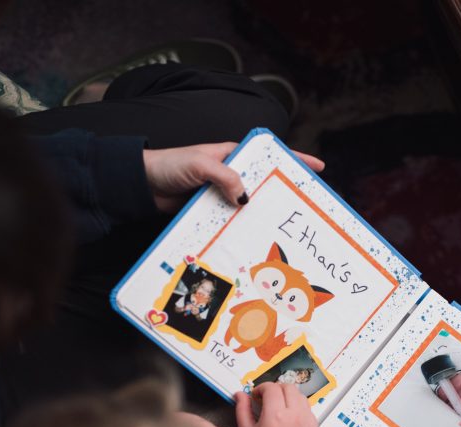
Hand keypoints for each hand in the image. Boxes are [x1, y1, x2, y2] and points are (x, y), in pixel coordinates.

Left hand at [143, 143, 324, 211]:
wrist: (142, 185)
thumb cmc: (170, 166)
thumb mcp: (200, 164)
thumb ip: (225, 176)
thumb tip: (246, 196)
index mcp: (232, 155)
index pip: (268, 155)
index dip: (294, 159)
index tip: (317, 166)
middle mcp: (231, 174)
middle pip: (265, 182)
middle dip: (284, 192)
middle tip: (305, 205)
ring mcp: (223, 194)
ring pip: (250, 204)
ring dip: (263, 214)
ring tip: (284, 227)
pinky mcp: (213, 211)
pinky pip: (233, 219)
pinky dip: (242, 227)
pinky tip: (254, 237)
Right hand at [234, 382, 316, 426]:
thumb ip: (242, 410)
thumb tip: (240, 396)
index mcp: (276, 416)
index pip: (271, 388)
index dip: (261, 388)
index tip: (256, 394)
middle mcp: (294, 416)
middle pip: (288, 388)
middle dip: (276, 389)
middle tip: (267, 397)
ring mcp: (306, 422)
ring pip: (301, 396)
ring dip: (289, 396)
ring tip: (278, 407)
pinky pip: (308, 409)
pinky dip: (299, 407)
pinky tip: (288, 417)